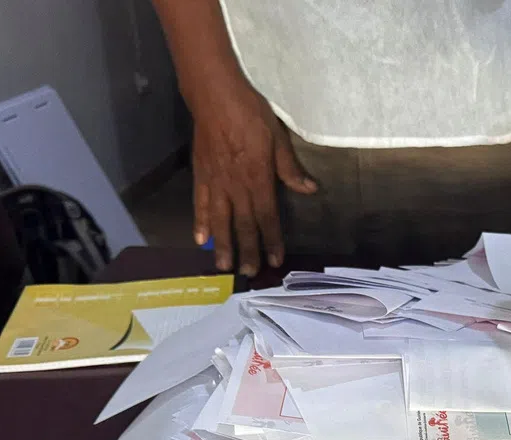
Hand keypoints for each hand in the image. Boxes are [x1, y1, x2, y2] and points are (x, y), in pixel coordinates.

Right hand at [191, 80, 316, 274]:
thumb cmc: (250, 113)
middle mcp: (236, 186)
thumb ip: (290, 168)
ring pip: (220, 220)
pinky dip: (200, 222)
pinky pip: (200, 204)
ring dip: (223, 245)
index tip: (276, 260)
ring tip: (224, 266)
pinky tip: (200, 240)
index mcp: (258, 178)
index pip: (267, 216)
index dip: (273, 240)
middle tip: (250, 272)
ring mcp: (216, 182)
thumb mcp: (277, 137)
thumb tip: (310, 190)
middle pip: (244, 224)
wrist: (215, 95)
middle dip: (248, 250)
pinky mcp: (201, 175)